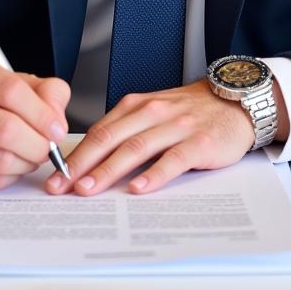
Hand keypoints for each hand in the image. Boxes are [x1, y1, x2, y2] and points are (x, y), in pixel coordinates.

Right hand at [0, 52, 70, 189]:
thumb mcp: (2, 75)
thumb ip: (40, 89)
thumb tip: (57, 118)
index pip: (11, 91)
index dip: (43, 113)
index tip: (57, 127)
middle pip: (6, 130)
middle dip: (39, 144)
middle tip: (48, 146)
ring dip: (27, 162)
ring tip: (30, 153)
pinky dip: (9, 176)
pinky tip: (10, 163)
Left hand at [45, 79, 254, 196]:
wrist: (234, 100)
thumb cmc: (190, 111)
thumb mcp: (153, 113)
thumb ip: (126, 131)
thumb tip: (90, 161)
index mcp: (137, 106)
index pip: (99, 131)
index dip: (75, 155)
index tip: (55, 176)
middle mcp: (152, 112)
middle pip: (110, 139)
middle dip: (82, 165)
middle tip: (61, 187)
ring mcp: (176, 126)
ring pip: (136, 148)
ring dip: (109, 170)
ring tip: (89, 189)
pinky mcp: (198, 142)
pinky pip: (172, 159)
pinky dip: (154, 175)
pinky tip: (138, 189)